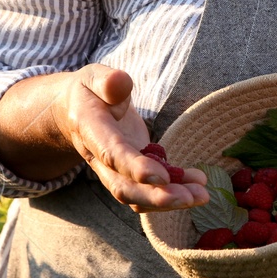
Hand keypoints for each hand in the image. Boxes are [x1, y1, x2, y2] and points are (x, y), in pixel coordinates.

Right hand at [58, 65, 207, 213]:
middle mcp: (99, 158)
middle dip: (157, 196)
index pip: (111, 154)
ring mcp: (114, 171)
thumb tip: (121, 83)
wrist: (75, 112)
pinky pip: (148, 191)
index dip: (135, 168)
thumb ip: (107, 81)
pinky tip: (196, 185)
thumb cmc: (89, 91)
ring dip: (169, 200)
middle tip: (191, 196)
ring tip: (201, 194)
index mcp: (89, 130)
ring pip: (137, 196)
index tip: (163, 177)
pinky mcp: (130, 175)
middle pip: (123, 187)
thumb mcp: (93, 77)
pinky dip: (172, 191)